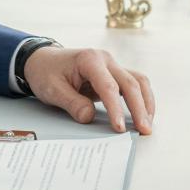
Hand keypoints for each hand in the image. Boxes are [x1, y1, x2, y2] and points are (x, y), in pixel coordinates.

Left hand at [22, 46, 154, 133]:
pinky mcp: (113, 74)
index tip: (119, 128)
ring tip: (147, 124)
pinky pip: (133, 84)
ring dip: (145, 102)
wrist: (42, 60)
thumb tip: (89, 117)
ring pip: (138, 81)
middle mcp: (105, 60)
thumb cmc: (46, 72)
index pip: (109, 86)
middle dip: (139, 108)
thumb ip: (71, 103)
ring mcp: (111, 65)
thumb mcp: (52, 89)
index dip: (116, 109)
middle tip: (144, 129)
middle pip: (130, 83)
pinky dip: (141, 98)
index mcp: (89, 59)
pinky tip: (143, 114)